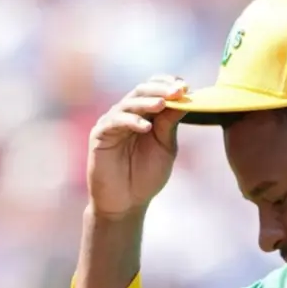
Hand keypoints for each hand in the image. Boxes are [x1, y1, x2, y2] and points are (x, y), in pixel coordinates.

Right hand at [87, 75, 188, 217]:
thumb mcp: (165, 146)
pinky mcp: (100, 134)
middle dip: (161, 89)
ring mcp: (113, 122)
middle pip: (142, 91)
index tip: (186, 87)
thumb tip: (185, 97)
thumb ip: (171, 123)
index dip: (168, 84)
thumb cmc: (146, 176)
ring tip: (162, 104)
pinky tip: (146, 127)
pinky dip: (131, 122)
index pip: (155, 90)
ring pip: (129, 103)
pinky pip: (115, 122)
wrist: (126, 203)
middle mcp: (128, 114)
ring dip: (147, 102)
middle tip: (178, 91)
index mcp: (145, 114)